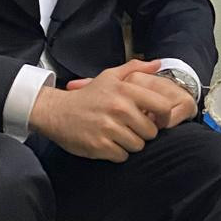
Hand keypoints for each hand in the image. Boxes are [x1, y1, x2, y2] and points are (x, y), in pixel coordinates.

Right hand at [30, 60, 195, 160]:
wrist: (57, 112)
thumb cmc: (87, 96)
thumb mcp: (110, 76)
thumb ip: (135, 69)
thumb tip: (158, 64)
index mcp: (126, 91)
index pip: (163, 107)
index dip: (164, 116)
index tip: (156, 119)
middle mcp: (120, 108)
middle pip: (151, 131)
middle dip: (144, 132)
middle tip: (131, 128)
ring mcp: (110, 128)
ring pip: (138, 145)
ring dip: (131, 144)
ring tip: (119, 135)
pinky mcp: (100, 146)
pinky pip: (123, 156)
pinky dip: (118, 153)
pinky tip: (109, 143)